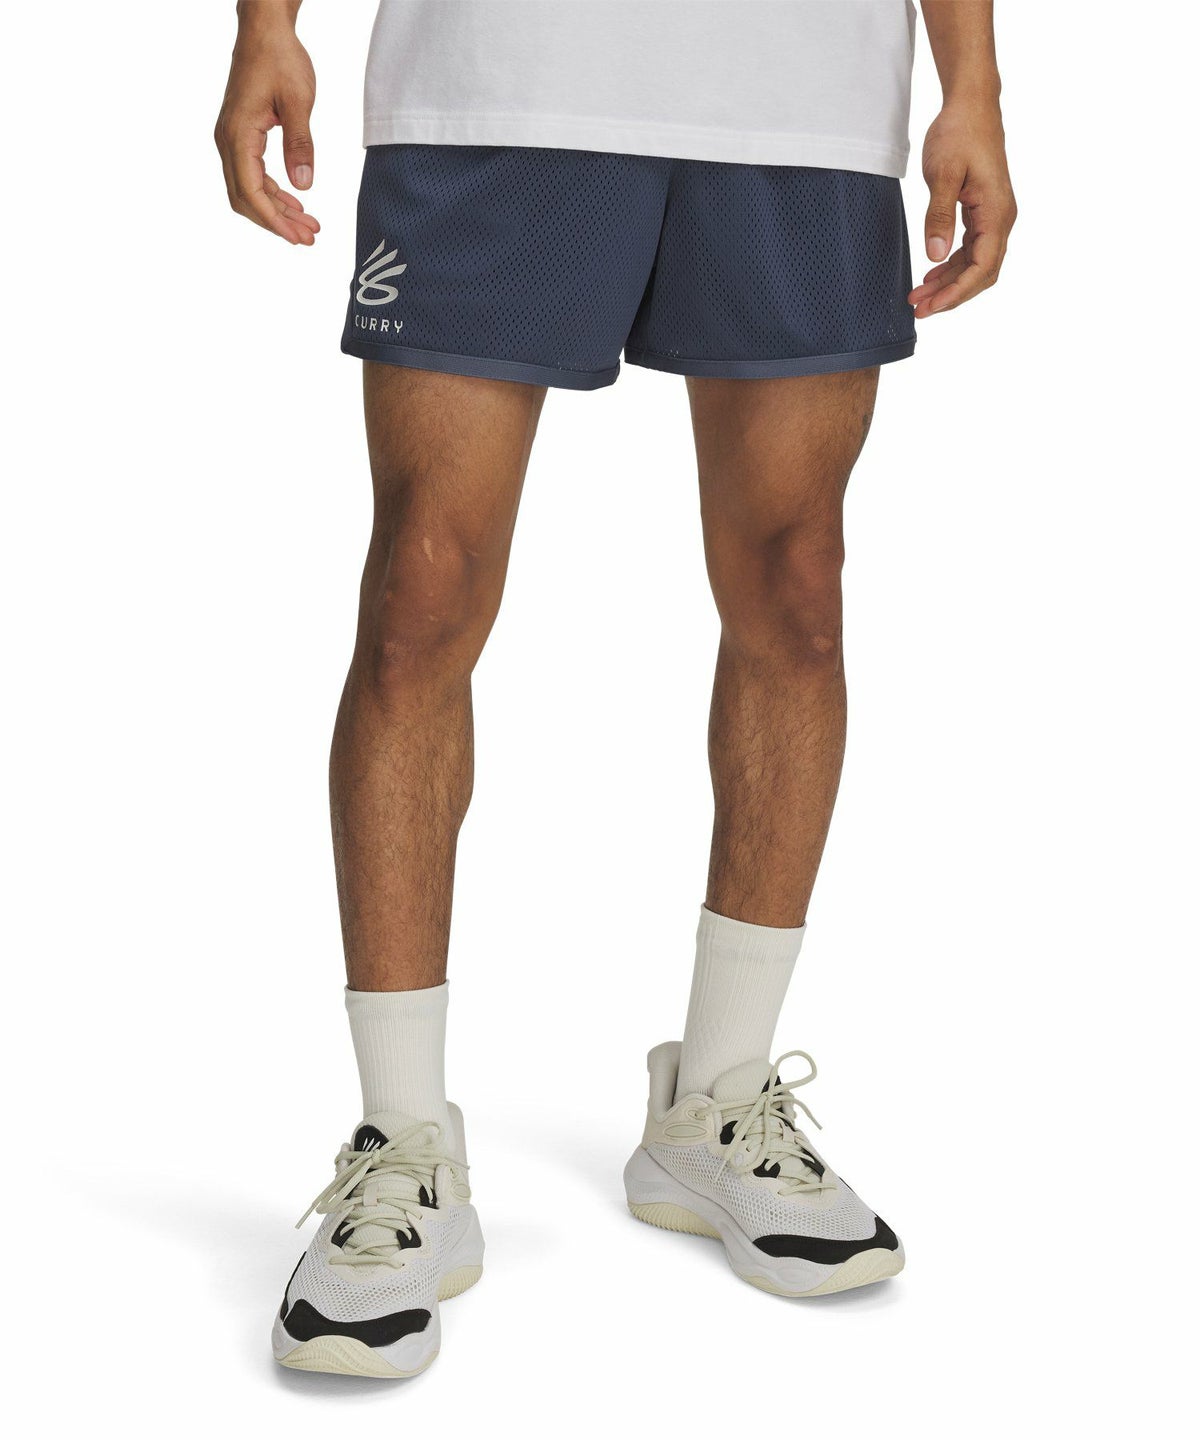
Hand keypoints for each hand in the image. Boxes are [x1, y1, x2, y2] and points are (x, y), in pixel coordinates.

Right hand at [215, 19, 319, 244]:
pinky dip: (273, 192)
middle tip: (308, 238)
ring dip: (277, 210)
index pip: (250, 191)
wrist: (264, 31)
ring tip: (309, 225)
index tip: (296, 237)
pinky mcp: (241, 135)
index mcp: (238, 134)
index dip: (273, 220)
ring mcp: (231, 138)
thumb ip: (300, 144)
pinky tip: (296, 203)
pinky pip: (252, 174)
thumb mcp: (298, 101)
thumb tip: (303, 185)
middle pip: (245, 198)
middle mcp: (228, 140)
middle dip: (276, 222)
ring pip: (249, 189)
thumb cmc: (279, 58)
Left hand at [909, 100, 1015, 316]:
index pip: (983, 266)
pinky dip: (951, 267)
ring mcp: (993, 217)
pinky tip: (931, 276)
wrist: (971, 106)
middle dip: (951, 295)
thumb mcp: (944, 174)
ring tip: (918, 297)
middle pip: (981, 272)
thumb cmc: (959, 133)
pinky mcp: (982, 213)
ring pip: (975, 264)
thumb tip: (935, 255)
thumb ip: (939, 216)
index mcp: (996, 211)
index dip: (958, 292)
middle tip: (919, 309)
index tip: (932, 306)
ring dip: (949, 284)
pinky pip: (971, 250)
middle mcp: (1001, 218)